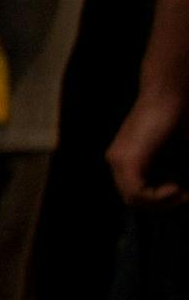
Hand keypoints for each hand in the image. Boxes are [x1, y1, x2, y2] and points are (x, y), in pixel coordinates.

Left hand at [113, 86, 186, 203]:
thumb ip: (164, 169)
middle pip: (131, 199)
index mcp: (124, 159)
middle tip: (182, 199)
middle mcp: (116, 161)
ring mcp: (118, 160)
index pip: (132, 193)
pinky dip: (157, 197)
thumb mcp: (168, 150)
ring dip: (160, 202)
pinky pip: (137, 192)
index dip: (156, 201)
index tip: (179, 196)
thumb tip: (178, 191)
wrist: (168, 94)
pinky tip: (175, 188)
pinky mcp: (127, 159)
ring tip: (180, 194)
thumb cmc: (174, 118)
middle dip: (159, 205)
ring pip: (132, 199)